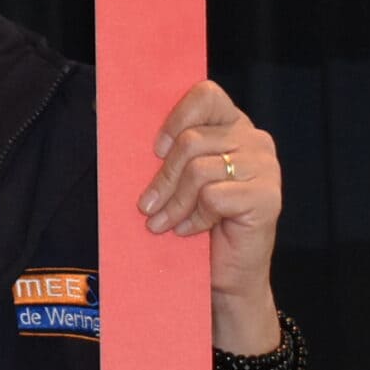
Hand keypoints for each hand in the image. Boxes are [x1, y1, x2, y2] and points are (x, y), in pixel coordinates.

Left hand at [138, 82, 282, 312]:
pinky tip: (189, 230)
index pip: (205, 95)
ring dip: (174, 203)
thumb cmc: (199, 221)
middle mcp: (255, 140)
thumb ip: (165, 149)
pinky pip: (214, 197)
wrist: (228, 274)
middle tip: (147, 206)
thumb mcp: (179, 178)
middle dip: (163, 178)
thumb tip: (102, 110)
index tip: (155, 150)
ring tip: (163, 223)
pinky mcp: (267, 197)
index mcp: (233, 125)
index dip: (175, 118)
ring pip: (199, 170)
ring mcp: (265, 168)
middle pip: (192, 141)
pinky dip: (194, 218)